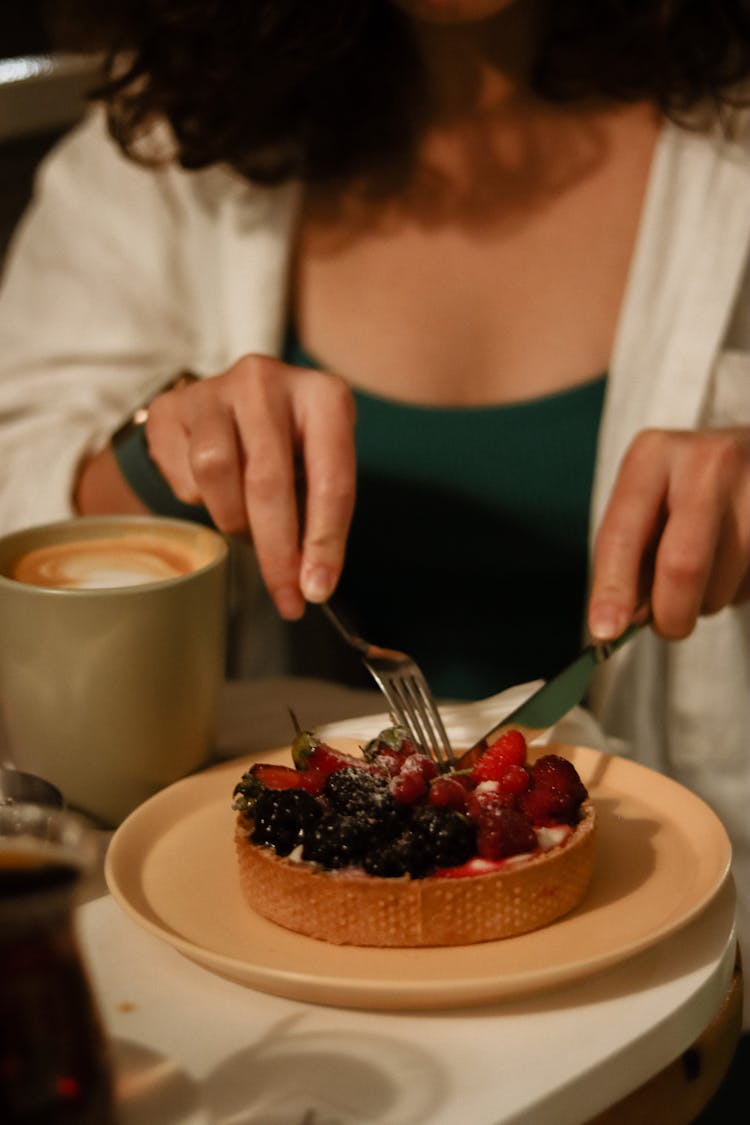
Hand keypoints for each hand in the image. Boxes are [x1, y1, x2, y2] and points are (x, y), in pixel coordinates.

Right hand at [145, 354, 355, 618]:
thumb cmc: (290, 447)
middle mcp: (267, 381)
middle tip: (284, 595)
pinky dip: (199, 500)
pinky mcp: (171, 407)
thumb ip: (318, 517)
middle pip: (268, 481)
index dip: (324, 541)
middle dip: (276, 551)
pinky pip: (182, 473)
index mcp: (324, 395)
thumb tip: (310, 583)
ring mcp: (214, 389)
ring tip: (246, 526)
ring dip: (233, 520)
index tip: (317, 589)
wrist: (232, 405)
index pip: (330, 478)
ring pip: (215, 473)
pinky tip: (214, 491)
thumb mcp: (318, 469)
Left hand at [588, 427, 749, 640]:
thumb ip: (629, 554)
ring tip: (708, 573)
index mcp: (653, 456)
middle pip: (682, 565)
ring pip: (723, 584)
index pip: (624, 534)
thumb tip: (620, 619)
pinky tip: (735, 564)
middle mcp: (706, 462)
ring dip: (707, 602)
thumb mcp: (646, 500)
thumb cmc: (686, 487)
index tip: (605, 631)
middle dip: (670, 613)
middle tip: (667, 626)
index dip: (613, 588)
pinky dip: (735, 590)